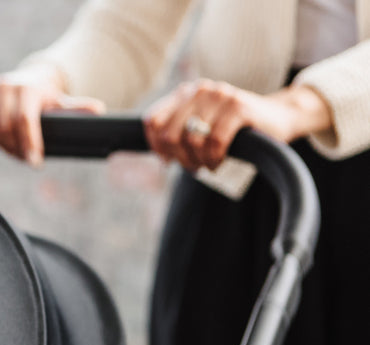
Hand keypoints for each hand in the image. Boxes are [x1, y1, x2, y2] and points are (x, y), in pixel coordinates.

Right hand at [0, 66, 104, 165]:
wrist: (24, 80)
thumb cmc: (43, 98)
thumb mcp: (60, 104)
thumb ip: (76, 109)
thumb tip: (100, 111)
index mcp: (27, 89)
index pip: (24, 121)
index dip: (29, 144)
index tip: (35, 162)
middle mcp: (4, 85)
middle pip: (5, 128)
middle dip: (15, 147)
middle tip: (23, 156)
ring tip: (8, 145)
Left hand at [143, 79, 332, 171]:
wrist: (279, 117)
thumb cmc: (234, 128)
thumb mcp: (203, 126)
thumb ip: (179, 132)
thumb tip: (160, 156)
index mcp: (186, 93)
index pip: (153, 121)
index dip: (156, 145)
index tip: (168, 160)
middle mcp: (200, 90)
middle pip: (169, 134)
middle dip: (178, 157)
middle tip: (192, 167)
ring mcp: (220, 96)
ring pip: (191, 140)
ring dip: (197, 161)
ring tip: (207, 166)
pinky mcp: (239, 107)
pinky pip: (214, 142)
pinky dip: (213, 159)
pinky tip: (217, 163)